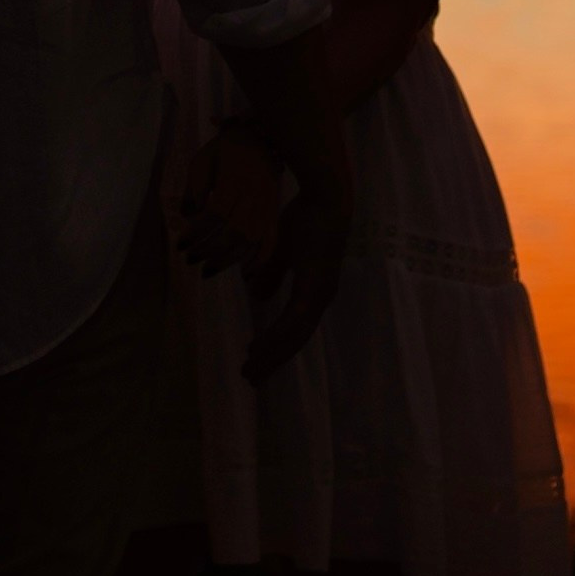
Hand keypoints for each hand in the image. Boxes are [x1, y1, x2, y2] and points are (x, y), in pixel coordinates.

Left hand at [179, 126, 280, 277]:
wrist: (260, 138)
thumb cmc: (225, 150)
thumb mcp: (202, 161)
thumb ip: (194, 189)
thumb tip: (186, 216)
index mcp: (233, 181)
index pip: (214, 215)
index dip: (197, 233)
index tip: (180, 244)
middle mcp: (253, 196)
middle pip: (233, 232)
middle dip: (209, 251)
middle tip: (190, 260)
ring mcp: (267, 206)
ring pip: (251, 240)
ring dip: (229, 260)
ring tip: (208, 271)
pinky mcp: (274, 212)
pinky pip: (271, 240)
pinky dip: (260, 259)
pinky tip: (246, 274)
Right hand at [239, 185, 348, 384]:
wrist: (324, 198)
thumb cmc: (306, 217)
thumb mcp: (281, 248)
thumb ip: (271, 272)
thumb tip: (257, 294)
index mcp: (314, 290)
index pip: (295, 328)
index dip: (277, 345)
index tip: (255, 358)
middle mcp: (320, 298)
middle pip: (295, 340)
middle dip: (272, 360)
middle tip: (250, 377)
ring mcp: (320, 295)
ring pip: (294, 337)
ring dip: (271, 354)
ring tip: (250, 369)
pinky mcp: (315, 288)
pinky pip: (293, 322)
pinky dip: (275, 337)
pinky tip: (258, 347)